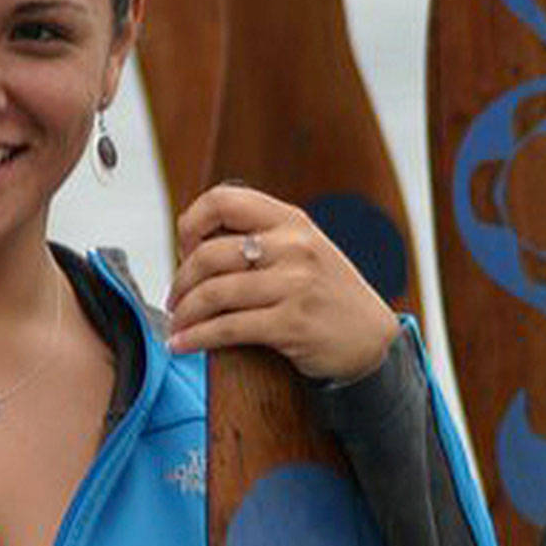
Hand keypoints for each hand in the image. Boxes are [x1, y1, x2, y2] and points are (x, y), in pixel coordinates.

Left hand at [163, 183, 399, 380]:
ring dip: (184, 313)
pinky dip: (196, 338)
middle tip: (174, 299)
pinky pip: (227, 329)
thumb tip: (190, 241)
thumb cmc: (323, 291)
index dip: (192, 224)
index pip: (223, 201)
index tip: (185, 250)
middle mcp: (293, 247)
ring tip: (176, 324)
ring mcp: (295, 285)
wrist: (371, 337)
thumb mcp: (300, 248)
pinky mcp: (292, 323)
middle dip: (181, 281)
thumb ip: (258, 236)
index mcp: (290, 220)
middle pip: (209, 254)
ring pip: (214, 294)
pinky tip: (181, 345)